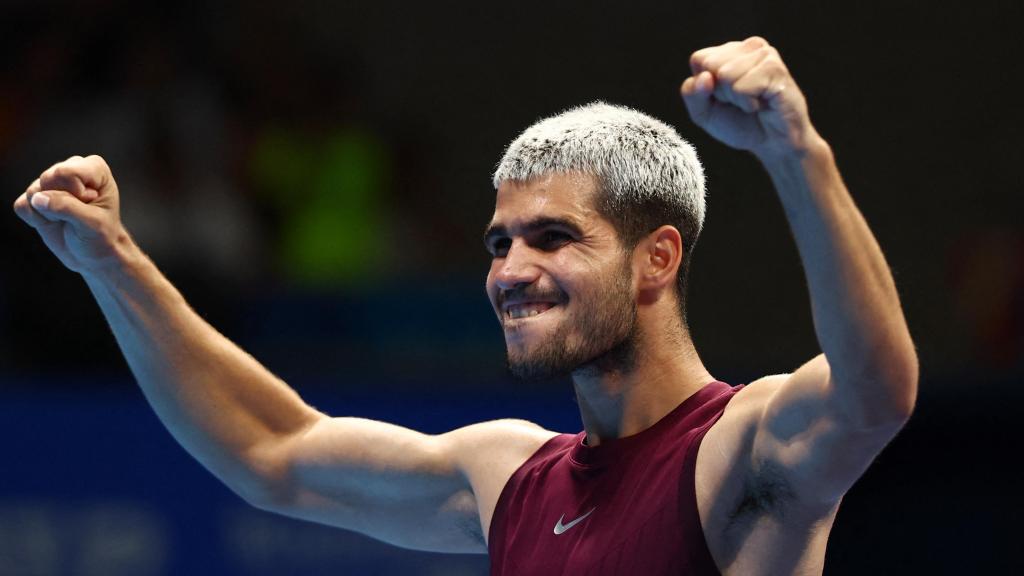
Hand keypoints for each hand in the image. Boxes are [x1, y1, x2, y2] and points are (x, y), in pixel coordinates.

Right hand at [13, 155, 128, 274]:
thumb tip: (37, 197)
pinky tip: (53, 222)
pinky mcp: (34, 197)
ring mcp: (51, 182)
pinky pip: (22, 205)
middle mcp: (70, 169)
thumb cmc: (101, 236)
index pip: (67, 172)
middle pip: (48, 179)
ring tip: (67, 220)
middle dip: (60, 204)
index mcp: (94, 168)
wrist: (93, 254)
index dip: (75, 194)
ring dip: (49, 214)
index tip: (91, 205)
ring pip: (33, 193)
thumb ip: (67, 207)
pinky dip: (36, 220)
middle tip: (77, 216)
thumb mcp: (93, 224)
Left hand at [681, 37, 819, 158]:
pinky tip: (763, 104)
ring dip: (736, 99)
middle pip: (711, 65)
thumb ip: (692, 94)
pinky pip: (742, 87)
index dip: (705, 87)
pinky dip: (749, 103)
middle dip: (721, 92)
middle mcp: (747, 47)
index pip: (699, 59)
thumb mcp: (703, 113)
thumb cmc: (740, 124)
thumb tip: (704, 77)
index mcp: (728, 52)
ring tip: (753, 102)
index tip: (724, 98)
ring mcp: (764, 54)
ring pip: (726, 75)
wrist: (773, 143)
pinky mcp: (775, 68)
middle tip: (741, 101)